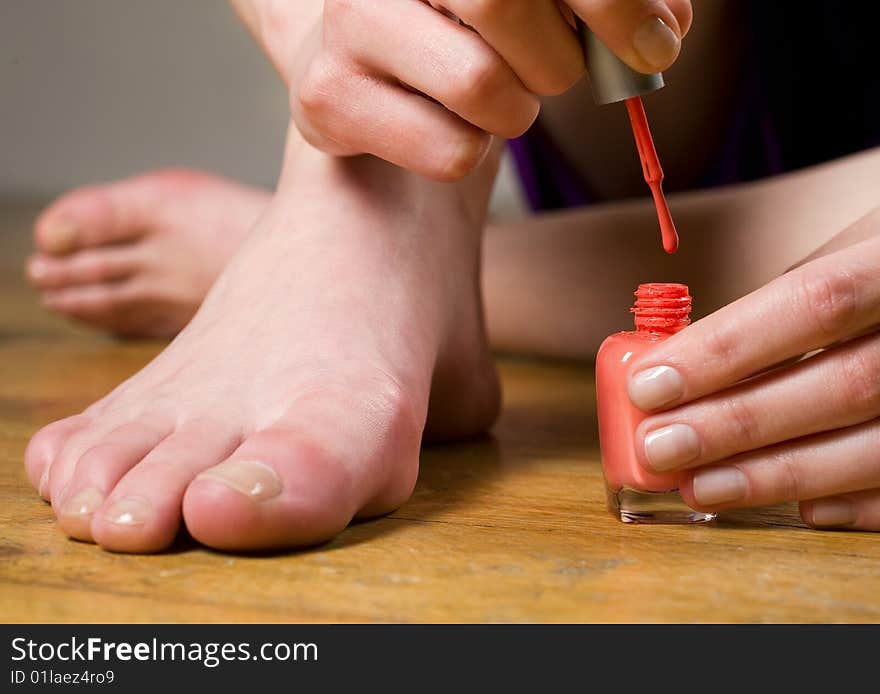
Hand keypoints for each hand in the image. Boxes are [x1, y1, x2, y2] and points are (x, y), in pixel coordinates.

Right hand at [234, 0, 691, 180]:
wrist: (366, 69)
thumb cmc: (462, 31)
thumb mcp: (530, 3)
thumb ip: (600, 4)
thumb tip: (668, 29)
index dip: (614, 0)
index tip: (657, 45)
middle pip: (503, 1)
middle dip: (558, 58)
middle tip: (557, 76)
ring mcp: (347, 28)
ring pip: (482, 87)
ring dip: (514, 112)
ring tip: (492, 99)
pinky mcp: (328, 101)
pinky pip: (450, 152)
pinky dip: (472, 154)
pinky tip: (448, 129)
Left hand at [626, 206, 879, 530]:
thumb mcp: (853, 248)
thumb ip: (790, 300)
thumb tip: (693, 355)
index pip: (816, 303)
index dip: (727, 348)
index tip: (649, 383)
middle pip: (841, 386)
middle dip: (738, 423)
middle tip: (659, 446)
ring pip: (874, 448)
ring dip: (776, 474)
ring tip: (700, 486)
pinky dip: (856, 502)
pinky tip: (801, 509)